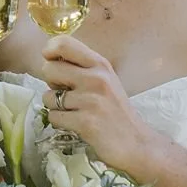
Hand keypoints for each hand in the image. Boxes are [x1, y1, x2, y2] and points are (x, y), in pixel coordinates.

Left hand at [40, 35, 157, 176]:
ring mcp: (91, 101)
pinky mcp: (85, 122)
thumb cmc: (116, 111)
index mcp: (100, 64)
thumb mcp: (105, 80)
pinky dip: (60, 122)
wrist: (137, 143)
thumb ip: (82, 68)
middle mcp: (96, 78)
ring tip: (74, 112)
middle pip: (49, 69)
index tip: (52, 62)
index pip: (63, 43)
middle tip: (65, 93)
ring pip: (48, 96)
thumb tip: (49, 59)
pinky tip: (75, 124)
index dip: (49, 51)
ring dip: (56, 106)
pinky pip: (54, 117)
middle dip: (51, 83)